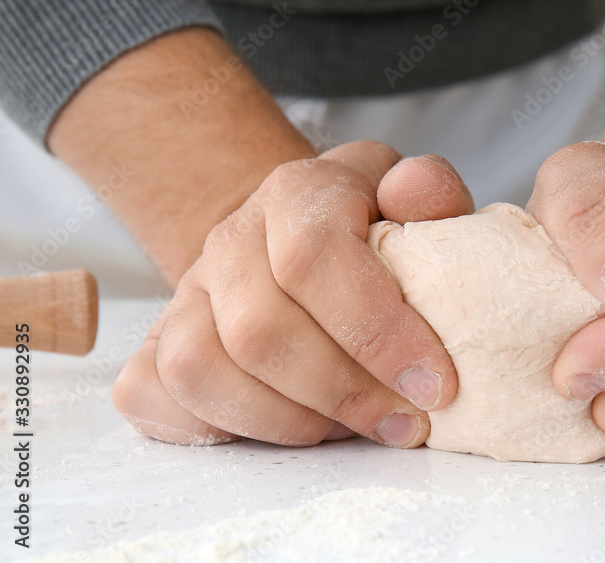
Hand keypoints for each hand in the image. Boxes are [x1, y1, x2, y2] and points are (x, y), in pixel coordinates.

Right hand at [113, 142, 473, 446]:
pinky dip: (218, 428)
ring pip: (199, 369)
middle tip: (406, 420)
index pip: (314, 257)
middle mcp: (230, 239)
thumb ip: (430, 192)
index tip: (434, 384)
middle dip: (343, 393)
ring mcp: (185, 293)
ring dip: (287, 420)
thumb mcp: (417, 202)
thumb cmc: (374, 234)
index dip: (376, 332)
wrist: (306, 244)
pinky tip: (291, 427)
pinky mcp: (155, 344)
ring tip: (351, 425)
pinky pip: (153, 396)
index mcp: (296, 192)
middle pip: (259, 331)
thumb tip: (418, 191)